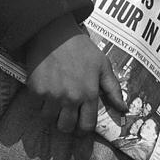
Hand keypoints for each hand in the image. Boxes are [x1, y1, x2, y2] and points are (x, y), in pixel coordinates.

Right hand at [24, 14, 126, 134]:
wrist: (54, 31)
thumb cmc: (80, 46)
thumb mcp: (102, 64)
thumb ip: (113, 88)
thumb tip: (123, 109)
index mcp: (89, 94)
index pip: (87, 126)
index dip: (84, 129)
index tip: (80, 124)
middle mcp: (71, 98)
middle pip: (66, 127)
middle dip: (67, 124)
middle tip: (66, 114)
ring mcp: (52, 95)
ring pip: (50, 119)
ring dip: (52, 114)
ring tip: (54, 102)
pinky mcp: (36, 89)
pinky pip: (37, 106)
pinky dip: (40, 102)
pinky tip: (45, 90)